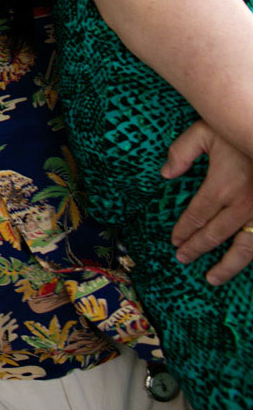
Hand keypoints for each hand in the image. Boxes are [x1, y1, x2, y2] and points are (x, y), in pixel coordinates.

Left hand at [165, 119, 252, 284]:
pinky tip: (244, 262)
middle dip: (196, 248)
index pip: (196, 216)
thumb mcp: (206, 132)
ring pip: (245, 248)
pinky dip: (251, 255)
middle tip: (183, 259)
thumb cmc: (240, 131)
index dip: (183, 230)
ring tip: (212, 278)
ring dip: (227, 266)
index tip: (174, 240)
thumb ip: (182, 151)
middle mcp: (243, 205)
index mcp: (222, 187)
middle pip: (215, 235)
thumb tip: (165, 173)